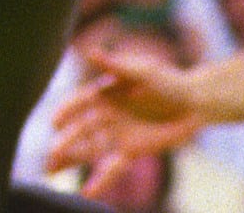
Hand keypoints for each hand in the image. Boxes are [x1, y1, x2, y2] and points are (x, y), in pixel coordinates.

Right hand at [43, 46, 203, 196]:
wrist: (193, 103)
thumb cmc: (167, 80)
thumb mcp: (143, 71)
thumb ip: (115, 65)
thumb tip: (89, 51)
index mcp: (105, 91)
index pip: (80, 102)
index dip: (67, 111)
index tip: (54, 123)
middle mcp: (107, 114)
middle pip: (81, 130)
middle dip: (65, 143)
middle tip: (50, 157)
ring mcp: (118, 134)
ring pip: (90, 149)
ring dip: (72, 160)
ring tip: (51, 171)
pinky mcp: (132, 151)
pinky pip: (113, 167)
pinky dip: (100, 180)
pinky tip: (86, 193)